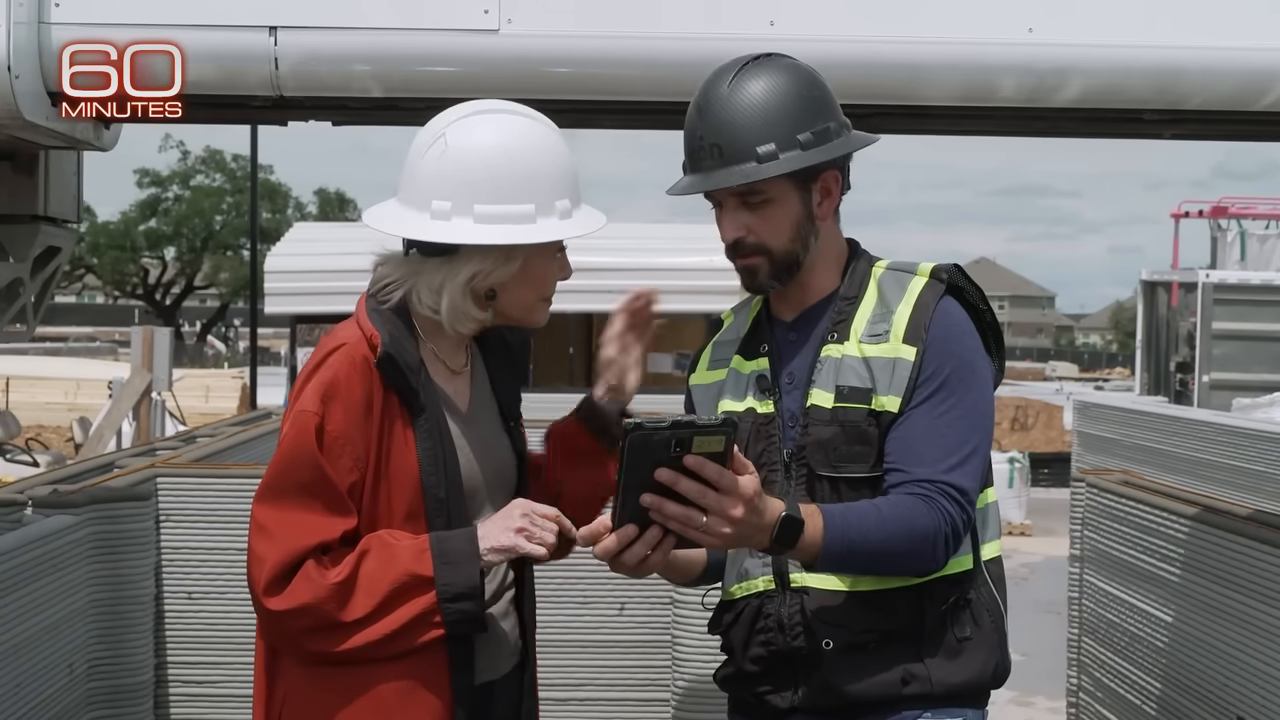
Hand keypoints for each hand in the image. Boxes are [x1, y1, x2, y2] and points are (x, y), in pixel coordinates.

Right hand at [477, 498, 576, 568]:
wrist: (475, 544)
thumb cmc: (495, 530)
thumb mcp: (513, 513)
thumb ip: (533, 515)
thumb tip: (556, 525)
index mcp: (524, 505)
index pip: (554, 513)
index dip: (567, 524)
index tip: (573, 533)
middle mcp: (524, 514)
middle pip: (554, 528)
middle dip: (554, 540)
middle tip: (547, 546)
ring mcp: (521, 529)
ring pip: (550, 540)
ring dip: (547, 549)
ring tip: (536, 550)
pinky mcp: (517, 544)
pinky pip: (541, 552)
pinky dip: (542, 556)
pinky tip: (534, 555)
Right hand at [577, 513, 677, 578]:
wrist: (651, 538)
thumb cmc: (632, 519)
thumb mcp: (623, 511)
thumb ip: (619, 506)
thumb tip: (623, 480)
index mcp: (596, 536)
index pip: (584, 538)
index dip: (593, 532)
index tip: (608, 522)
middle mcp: (605, 554)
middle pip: (602, 552)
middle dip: (619, 540)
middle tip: (634, 526)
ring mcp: (622, 566)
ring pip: (629, 559)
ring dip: (645, 543)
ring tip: (658, 528)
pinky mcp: (640, 572)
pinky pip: (650, 564)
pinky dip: (661, 550)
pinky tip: (670, 536)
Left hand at [593, 289, 656, 405]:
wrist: (616, 393)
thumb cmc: (613, 378)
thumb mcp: (617, 357)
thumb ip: (625, 338)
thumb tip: (629, 323)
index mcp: (612, 336)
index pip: (622, 312)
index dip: (632, 299)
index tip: (643, 291)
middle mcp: (620, 336)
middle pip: (632, 314)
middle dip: (642, 302)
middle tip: (654, 293)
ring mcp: (629, 343)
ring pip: (639, 322)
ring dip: (648, 311)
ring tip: (657, 302)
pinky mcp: (637, 351)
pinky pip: (645, 334)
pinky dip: (651, 326)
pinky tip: (657, 320)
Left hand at [642, 447, 782, 551]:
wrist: (763, 529)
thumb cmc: (753, 497)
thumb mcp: (751, 475)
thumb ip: (737, 459)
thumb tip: (724, 442)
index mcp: (742, 491)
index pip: (721, 478)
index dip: (703, 468)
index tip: (685, 458)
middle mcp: (730, 511)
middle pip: (700, 497)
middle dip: (677, 484)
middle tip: (657, 473)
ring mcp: (720, 529)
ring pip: (689, 518)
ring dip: (665, 508)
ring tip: (646, 498)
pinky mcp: (711, 542)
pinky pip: (687, 532)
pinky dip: (669, 524)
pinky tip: (654, 514)